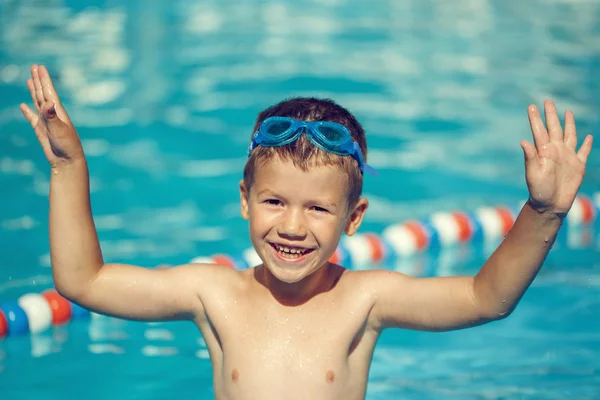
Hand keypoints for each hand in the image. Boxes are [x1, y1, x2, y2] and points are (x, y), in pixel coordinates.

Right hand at [20, 65, 83, 168]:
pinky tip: (23, 106)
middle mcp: (52, 114)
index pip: (49, 91)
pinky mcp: (41, 130)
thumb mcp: (59, 130)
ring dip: (33, 91)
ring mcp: (46, 122)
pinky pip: (32, 117)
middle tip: (34, 67)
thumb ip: (52, 117)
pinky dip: (27, 111)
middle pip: (43, 93)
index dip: (44, 79)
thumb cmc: (67, 145)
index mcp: (57, 111)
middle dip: (38, 80)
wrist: (67, 161)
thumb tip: (48, 103)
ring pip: (37, 102)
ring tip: (29, 80)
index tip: (40, 67)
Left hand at [521, 100, 592, 216]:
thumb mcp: (533, 174)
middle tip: (547, 101)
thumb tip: (523, 141)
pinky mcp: (578, 166)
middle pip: (555, 128)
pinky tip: (588, 136)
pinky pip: (584, 152)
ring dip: (569, 124)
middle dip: (551, 115)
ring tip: (567, 112)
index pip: (539, 131)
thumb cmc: (538, 191)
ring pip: (570, 135)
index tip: (532, 106)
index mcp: (543, 151)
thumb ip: (530, 157)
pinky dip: (586, 144)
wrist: (550, 205)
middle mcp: (555, 151)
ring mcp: (567, 157)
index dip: (536, 118)